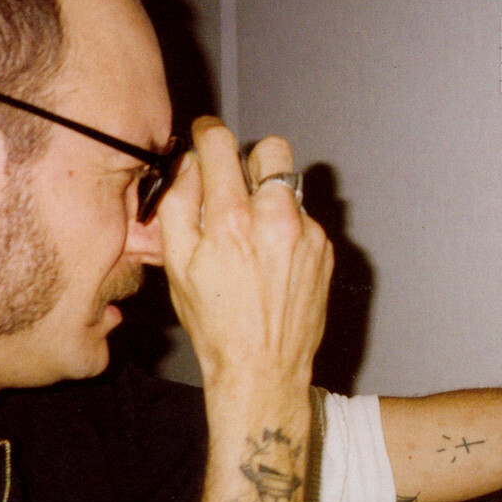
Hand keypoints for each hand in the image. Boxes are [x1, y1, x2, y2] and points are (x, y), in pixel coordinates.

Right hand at [158, 117, 332, 396]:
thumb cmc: (217, 324)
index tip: (207, 135)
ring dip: (270, 200)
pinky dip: (287, 230)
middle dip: (252, 159)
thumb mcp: (177, 265)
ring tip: (253, 240)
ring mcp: (308, 234)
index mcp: (232, 220)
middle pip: (272, 149)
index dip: (209, 133)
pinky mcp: (325, 250)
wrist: (263, 367)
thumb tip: (191, 165)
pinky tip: (273, 263)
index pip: (222, 144)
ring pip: (289, 188)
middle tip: (236, 187)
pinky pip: (304, 220)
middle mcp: (276, 220)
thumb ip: (179, 204)